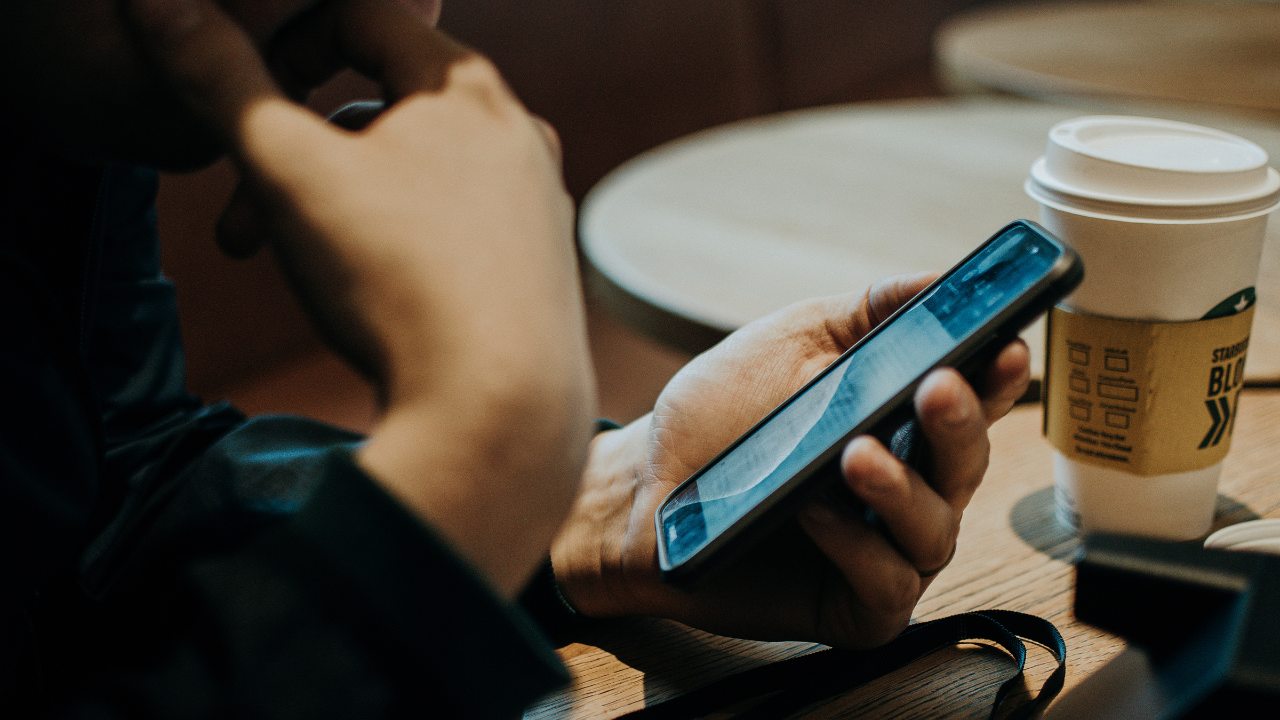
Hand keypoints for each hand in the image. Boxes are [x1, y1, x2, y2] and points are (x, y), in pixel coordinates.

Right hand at [126, 0, 596, 597]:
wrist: (499, 413)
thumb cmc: (400, 284)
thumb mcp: (290, 173)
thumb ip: (221, 81)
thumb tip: (160, 6)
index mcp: (469, 89)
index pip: (364, 17)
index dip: (285, 44)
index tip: (246, 102)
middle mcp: (520, 135)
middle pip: (384, 106)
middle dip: (296, 155)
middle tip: (241, 222)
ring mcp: (539, 204)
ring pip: (415, 175)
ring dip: (339, 205)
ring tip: (296, 267)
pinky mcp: (541, 269)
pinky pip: (453, 228)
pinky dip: (398, 243)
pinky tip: (371, 297)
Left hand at [551, 274, 1029, 647]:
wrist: (643, 486)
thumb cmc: (721, 414)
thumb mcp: (793, 343)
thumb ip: (869, 313)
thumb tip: (943, 278)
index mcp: (901, 422)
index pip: (972, 401)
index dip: (998, 377)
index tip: (1007, 346)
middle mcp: (906, 488)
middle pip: (966, 464)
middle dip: (960, 424)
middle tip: (938, 387)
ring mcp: (883, 550)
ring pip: (934, 531)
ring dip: (903, 490)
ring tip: (856, 454)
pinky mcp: (852, 605)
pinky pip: (885, 585)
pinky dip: (856, 547)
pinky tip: (814, 511)